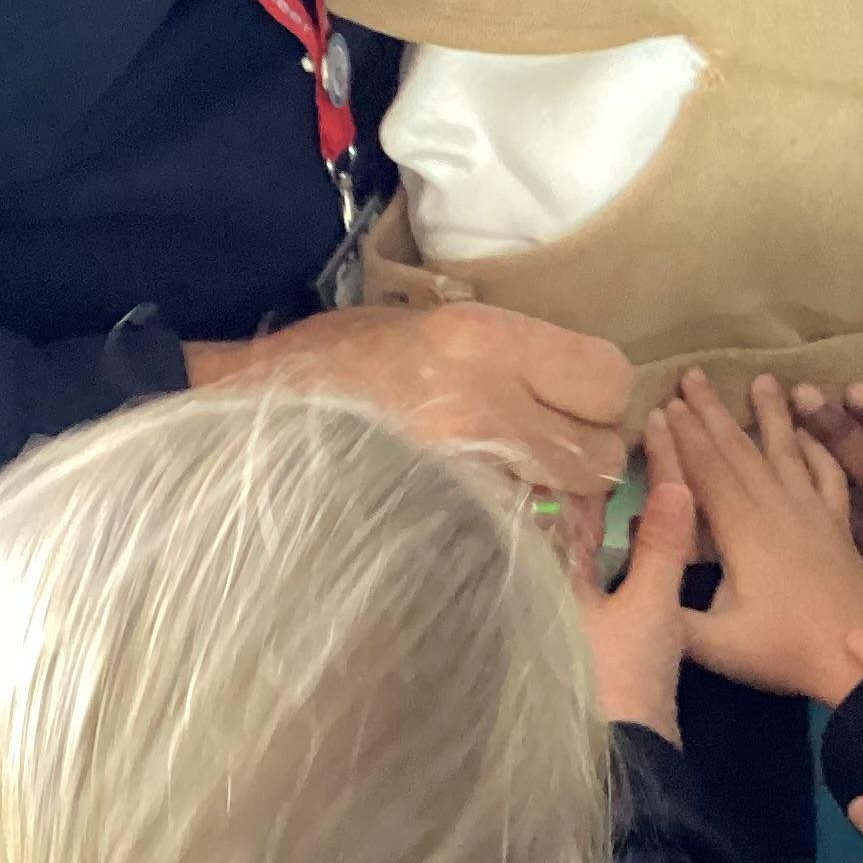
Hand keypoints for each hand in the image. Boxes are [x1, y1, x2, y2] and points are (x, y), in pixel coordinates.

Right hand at [186, 303, 631, 499]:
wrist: (253, 415)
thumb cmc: (337, 361)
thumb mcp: (425, 324)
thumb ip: (507, 354)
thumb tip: (569, 386)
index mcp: (485, 341)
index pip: (609, 378)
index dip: (601, 397)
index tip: (575, 402)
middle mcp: (489, 406)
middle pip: (600, 453)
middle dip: (584, 456)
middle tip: (549, 451)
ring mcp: (468, 474)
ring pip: (567, 506)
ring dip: (556, 502)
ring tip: (518, 486)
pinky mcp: (446, 522)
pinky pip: (519, 538)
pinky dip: (518, 536)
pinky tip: (488, 519)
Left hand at [574, 477, 695, 743]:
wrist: (631, 752)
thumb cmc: (623, 673)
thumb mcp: (649, 604)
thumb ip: (662, 545)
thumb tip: (675, 483)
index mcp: (549, 585)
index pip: (548, 521)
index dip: (562, 484)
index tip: (577, 448)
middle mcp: (550, 601)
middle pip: (560, 542)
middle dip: (580, 506)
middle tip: (603, 459)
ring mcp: (570, 626)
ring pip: (583, 566)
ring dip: (601, 534)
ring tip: (624, 491)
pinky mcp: (595, 648)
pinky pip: (601, 589)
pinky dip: (617, 565)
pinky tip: (637, 548)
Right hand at [653, 372, 862, 705]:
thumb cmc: (784, 652)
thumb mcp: (715, 645)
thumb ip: (669, 618)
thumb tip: (629, 591)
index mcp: (741, 529)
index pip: (704, 470)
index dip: (679, 438)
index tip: (661, 405)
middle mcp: (776, 508)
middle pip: (739, 449)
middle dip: (711, 412)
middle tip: (692, 374)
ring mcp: (813, 512)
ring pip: (785, 450)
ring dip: (769, 414)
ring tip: (761, 378)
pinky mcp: (840, 525)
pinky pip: (829, 474)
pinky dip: (819, 448)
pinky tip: (810, 432)